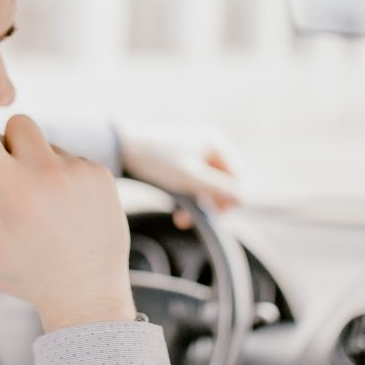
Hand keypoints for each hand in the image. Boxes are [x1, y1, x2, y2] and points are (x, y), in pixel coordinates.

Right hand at [0, 76, 134, 332]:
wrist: (89, 295)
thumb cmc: (27, 279)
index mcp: (14, 194)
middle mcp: (50, 177)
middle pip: (16, 126)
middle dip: (6, 145)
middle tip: (6, 179)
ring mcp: (80, 173)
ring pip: (45, 143)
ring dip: (35, 163)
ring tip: (40, 204)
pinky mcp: (102, 174)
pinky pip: (70, 157)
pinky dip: (60, 174)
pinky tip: (62, 207)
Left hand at [117, 122, 240, 227]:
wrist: (120, 146)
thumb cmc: (156, 160)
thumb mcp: (190, 178)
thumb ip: (218, 189)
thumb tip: (244, 199)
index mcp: (218, 143)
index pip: (237, 179)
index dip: (226, 201)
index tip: (207, 217)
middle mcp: (211, 142)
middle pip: (223, 182)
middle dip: (208, 204)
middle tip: (185, 222)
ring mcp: (196, 148)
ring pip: (207, 183)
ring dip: (196, 202)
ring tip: (179, 218)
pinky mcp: (181, 156)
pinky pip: (194, 179)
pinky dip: (186, 193)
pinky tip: (174, 206)